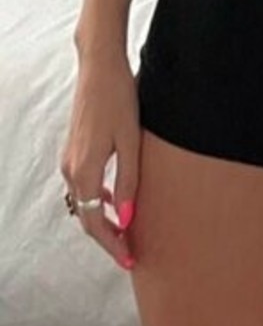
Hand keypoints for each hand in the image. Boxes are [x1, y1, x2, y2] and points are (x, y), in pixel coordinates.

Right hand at [60, 56, 141, 270]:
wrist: (100, 67)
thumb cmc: (119, 99)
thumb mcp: (130, 142)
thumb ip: (128, 181)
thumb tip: (127, 218)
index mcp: (84, 171)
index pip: (95, 222)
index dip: (111, 244)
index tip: (129, 259)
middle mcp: (71, 169)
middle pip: (87, 216)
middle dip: (108, 237)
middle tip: (130, 252)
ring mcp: (69, 159)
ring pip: (85, 201)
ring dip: (103, 218)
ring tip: (126, 231)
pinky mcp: (74, 149)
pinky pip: (84, 185)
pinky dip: (98, 199)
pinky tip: (115, 199)